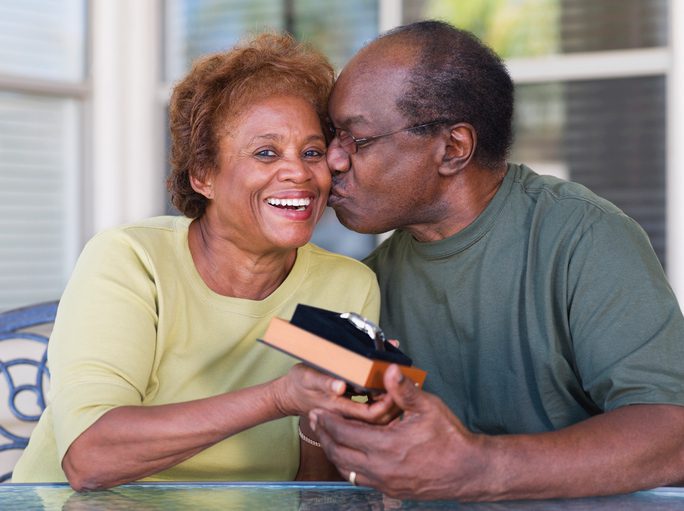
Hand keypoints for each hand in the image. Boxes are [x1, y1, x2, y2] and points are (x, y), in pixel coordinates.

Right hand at [273, 363, 397, 423]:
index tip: (397, 386)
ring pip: (378, 416)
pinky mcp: (350, 410)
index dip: (388, 403)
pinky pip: (371, 410)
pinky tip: (388, 389)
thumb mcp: (309, 377)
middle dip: (396, 404)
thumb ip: (325, 381)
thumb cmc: (300, 383)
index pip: (372, 414)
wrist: (289, 395)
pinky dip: (381, 401)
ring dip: (391, 402)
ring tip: (400, 387)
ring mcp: (349, 414)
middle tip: (405, 386)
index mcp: (340, 407)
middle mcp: (348, 414)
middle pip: (380, 418)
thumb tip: (340, 386)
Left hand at [309, 364, 486, 500]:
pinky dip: (349, 466)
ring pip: (346, 470)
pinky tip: (350, 454)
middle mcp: (381, 468)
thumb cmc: (449, 437)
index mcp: (386, 446)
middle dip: (324, 436)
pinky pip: (360, 480)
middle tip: (315, 421)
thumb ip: (403, 389)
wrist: (468, 470)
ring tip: (328, 436)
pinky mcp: (391, 490)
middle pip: (338, 453)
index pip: (344, 433)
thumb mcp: (427, 407)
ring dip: (334, 452)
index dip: (327, 422)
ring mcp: (385, 482)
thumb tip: (388, 369)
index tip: (317, 411)